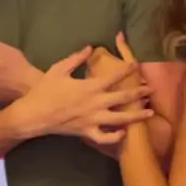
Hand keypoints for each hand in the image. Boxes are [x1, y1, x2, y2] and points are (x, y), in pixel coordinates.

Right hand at [12, 47, 153, 145]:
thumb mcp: (59, 69)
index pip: (114, 76)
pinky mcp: (87, 132)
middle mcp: (95, 103)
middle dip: (139, 92)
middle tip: (151, 89)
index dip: (127, 70)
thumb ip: (76, 58)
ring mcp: (92, 120)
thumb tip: (90, 47)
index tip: (137, 65)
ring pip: (120, 119)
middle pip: (123, 98)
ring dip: (137, 115)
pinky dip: (116, 137)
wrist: (34, 115)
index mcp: (89, 87)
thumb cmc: (45, 90)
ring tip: (149, 113)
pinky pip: (105, 137)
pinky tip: (123, 132)